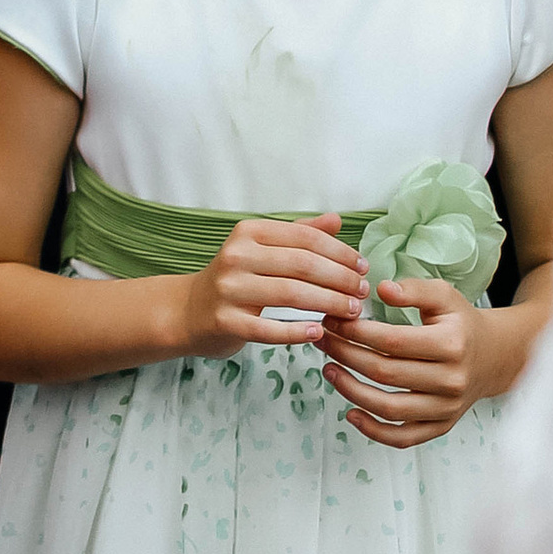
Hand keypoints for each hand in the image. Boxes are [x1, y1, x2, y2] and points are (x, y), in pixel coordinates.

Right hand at [174, 213, 369, 355]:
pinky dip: (296, 332)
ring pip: (290, 294)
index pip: (305, 237)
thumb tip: (337, 220)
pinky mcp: (225, 321)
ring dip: (328, 303)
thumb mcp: (261, 249)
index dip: (340, 252)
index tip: (363, 267)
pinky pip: (268, 329)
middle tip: (363, 292)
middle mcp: (236, 256)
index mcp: (248, 232)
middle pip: (302, 265)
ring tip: (351, 312)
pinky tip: (318, 332)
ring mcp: (228, 289)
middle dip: (341, 279)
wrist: (188, 311)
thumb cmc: (235, 278)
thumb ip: (299, 234)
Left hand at [322, 276, 495, 448]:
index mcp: (452, 344)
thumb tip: (382, 288)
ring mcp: (447, 407)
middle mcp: (451, 380)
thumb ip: (413, 289)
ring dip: (352, 392)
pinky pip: (404, 437)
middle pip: (386, 373)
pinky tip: (350, 414)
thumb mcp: (444, 296)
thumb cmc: (460, 323)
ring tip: (329, 370)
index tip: (332, 321)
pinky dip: (374, 431)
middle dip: (345, 355)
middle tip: (322, 341)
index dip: (355, 332)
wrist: (493, 356)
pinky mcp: (442, 425)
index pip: (392, 341)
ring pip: (391, 409)